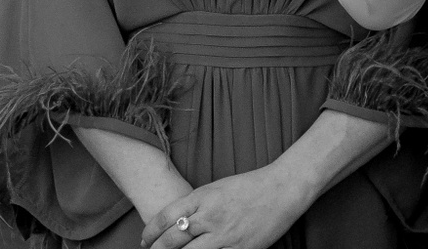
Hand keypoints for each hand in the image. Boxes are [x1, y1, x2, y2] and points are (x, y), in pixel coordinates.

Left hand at [140, 164, 310, 248]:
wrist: (282, 189)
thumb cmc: (250, 187)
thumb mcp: (217, 189)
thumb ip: (197, 205)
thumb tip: (177, 223)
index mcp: (203, 197)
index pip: (166, 216)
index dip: (150, 232)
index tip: (144, 240)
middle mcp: (210, 216)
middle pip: (173, 239)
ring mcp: (225, 234)